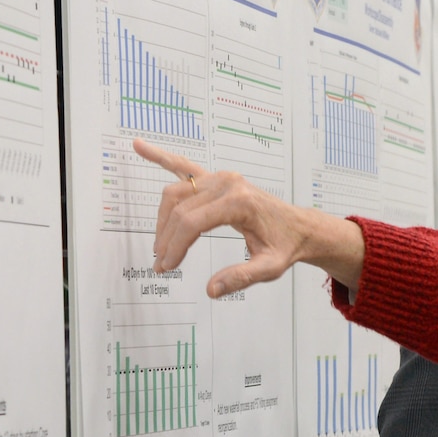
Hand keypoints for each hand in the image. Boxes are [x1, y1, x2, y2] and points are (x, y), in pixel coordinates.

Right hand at [135, 139, 365, 298]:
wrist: (297, 227)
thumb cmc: (284, 246)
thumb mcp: (269, 268)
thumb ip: (241, 278)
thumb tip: (211, 289)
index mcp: (239, 202)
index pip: (193, 223)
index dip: (175, 247)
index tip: (168, 267)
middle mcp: (227, 183)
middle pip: (180, 209)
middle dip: (166, 238)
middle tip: (163, 265)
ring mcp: (220, 177)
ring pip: (176, 193)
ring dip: (162, 219)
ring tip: (161, 246)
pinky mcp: (216, 178)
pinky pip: (183, 166)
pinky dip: (161, 158)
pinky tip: (140, 146)